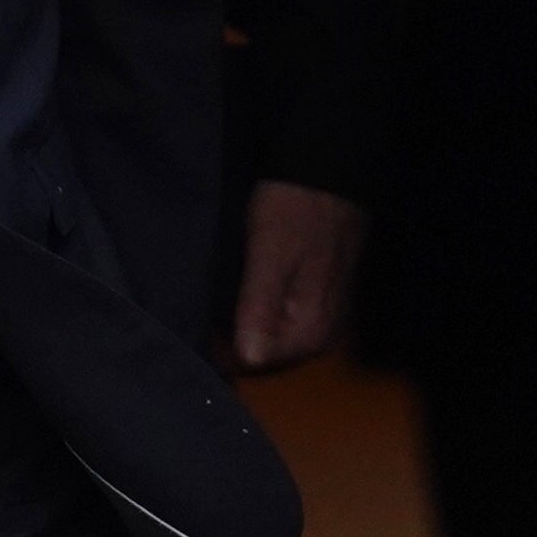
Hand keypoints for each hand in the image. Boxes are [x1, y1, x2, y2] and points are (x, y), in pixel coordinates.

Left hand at [230, 179, 369, 373]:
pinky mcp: (322, 300)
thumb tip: (248, 358)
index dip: (226, 347)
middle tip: (216, 302)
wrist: (329, 171)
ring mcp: (327, 319)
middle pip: (267, 356)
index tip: (206, 321)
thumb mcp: (269, 253)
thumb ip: (260, 307)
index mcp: (312, 332)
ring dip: (250, 324)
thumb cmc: (294, 209)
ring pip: (274, 340)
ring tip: (230, 293)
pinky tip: (252, 289)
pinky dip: (265, 312)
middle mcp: (325, 336)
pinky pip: (285, 322)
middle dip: (239, 337)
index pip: (255, 365)